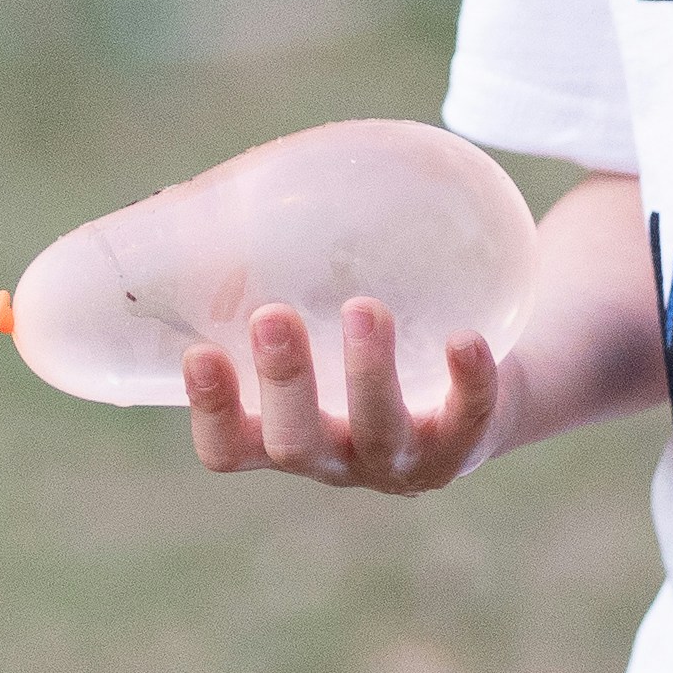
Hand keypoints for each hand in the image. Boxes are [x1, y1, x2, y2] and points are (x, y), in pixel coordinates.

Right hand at [182, 299, 501, 493]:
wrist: (476, 396)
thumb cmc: (363, 350)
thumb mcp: (312, 329)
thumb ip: (259, 286)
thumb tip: (196, 212)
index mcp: (285, 439)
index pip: (230, 450)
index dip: (212, 413)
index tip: (201, 353)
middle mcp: (338, 459)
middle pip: (296, 445)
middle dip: (284, 383)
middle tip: (273, 316)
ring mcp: (402, 460)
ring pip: (380, 431)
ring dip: (368, 372)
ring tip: (364, 308)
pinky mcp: (465, 444)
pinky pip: (469, 419)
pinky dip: (468, 381)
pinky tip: (464, 339)